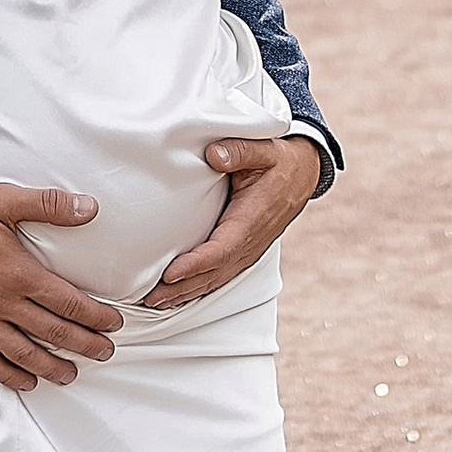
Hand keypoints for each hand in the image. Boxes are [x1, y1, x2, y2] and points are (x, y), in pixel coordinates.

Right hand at [0, 180, 112, 391]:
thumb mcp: (4, 199)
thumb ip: (50, 205)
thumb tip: (88, 208)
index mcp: (18, 273)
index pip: (68, 302)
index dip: (95, 316)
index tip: (112, 324)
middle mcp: (1, 302)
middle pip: (53, 332)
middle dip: (84, 345)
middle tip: (104, 352)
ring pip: (22, 353)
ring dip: (50, 367)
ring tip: (70, 374)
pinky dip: (7, 375)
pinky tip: (23, 381)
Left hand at [144, 134, 325, 309]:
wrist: (302, 175)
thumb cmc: (280, 162)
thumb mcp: (265, 149)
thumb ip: (240, 150)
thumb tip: (214, 155)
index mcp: (251, 220)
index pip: (220, 250)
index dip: (194, 264)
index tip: (169, 274)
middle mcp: (249, 243)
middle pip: (212, 273)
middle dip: (180, 288)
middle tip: (148, 297)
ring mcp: (246, 252)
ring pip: (213, 279)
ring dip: (184, 293)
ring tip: (154, 301)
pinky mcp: (242, 253)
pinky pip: (218, 275)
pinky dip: (196, 287)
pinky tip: (176, 293)